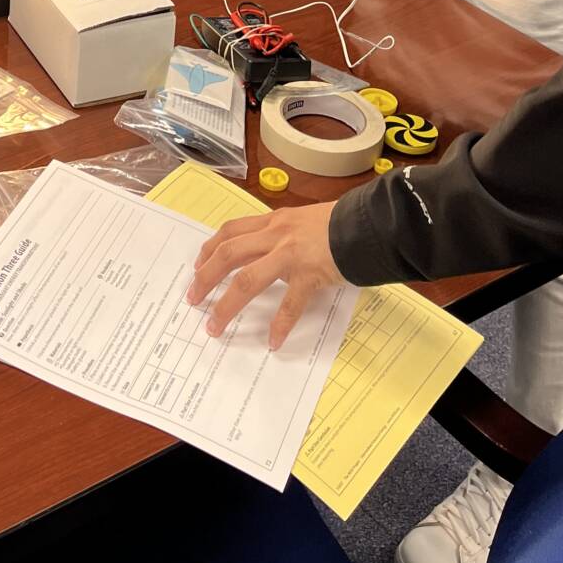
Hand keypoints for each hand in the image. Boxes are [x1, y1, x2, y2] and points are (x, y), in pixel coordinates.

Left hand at [187, 202, 340, 346]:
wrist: (370, 222)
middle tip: (192, 298)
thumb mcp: (304, 221)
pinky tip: (272, 341)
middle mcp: (276, 234)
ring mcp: (291, 254)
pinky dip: (279, 324)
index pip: (231, 231)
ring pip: (247, 279)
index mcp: (274, 221)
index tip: (198, 266)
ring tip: (214, 326)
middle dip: (205, 277)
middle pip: (228, 254)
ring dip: (226, 305)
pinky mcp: (310, 273)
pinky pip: (290, 303)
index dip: (210, 249)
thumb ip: (285, 235)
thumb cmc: (342, 222)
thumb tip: (271, 255)